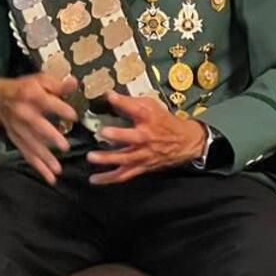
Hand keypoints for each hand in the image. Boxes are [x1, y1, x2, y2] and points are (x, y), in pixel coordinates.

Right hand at [0, 72, 77, 184]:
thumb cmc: (25, 89)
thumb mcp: (41, 81)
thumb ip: (59, 85)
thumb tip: (74, 83)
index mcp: (31, 95)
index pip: (47, 102)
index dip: (60, 109)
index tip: (74, 116)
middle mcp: (23, 112)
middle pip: (37, 125)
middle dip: (50, 136)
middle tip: (64, 146)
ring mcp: (18, 128)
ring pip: (31, 144)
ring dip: (44, 157)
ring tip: (58, 169)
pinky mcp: (16, 140)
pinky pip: (27, 155)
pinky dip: (38, 167)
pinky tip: (50, 177)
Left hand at [85, 93, 207, 183]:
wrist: (184, 141)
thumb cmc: (164, 121)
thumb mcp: (152, 105)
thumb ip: (132, 101)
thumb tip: (110, 96)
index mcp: (149, 118)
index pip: (136, 108)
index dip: (122, 101)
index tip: (109, 96)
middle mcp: (146, 136)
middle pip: (133, 137)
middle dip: (118, 135)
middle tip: (103, 132)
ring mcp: (143, 154)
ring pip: (125, 159)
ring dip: (108, 159)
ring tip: (91, 157)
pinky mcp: (141, 166)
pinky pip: (124, 175)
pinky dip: (109, 178)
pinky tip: (94, 179)